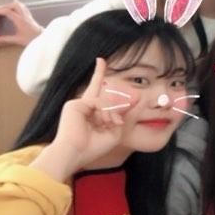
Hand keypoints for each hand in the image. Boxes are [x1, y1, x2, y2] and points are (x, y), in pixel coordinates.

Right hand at [0, 2, 42, 47]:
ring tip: (4, 10)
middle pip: (15, 5)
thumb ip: (6, 39)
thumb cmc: (31, 39)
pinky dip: (16, 6)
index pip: (8, 12)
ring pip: (20, 4)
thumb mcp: (18, 40)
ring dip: (11, 5)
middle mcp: (24, 16)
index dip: (0, 10)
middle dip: (5, 6)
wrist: (42, 38)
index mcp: (20, 21)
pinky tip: (12, 10)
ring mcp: (28, 15)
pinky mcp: (30, 15)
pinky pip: (23, 7)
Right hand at [33, 59, 128, 180]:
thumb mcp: (116, 131)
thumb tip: (140, 99)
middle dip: (98, 72)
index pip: (99, 98)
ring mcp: (78, 105)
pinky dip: (105, 111)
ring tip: (110, 125)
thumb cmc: (94, 148)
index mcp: (92, 115)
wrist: (75, 154)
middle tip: (100, 59)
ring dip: (111, 114)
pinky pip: (98, 102)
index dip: (102, 86)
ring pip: (104, 101)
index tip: (103, 71)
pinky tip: (105, 122)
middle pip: (94, 87)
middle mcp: (84, 108)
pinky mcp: (74, 105)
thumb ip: (127, 115)